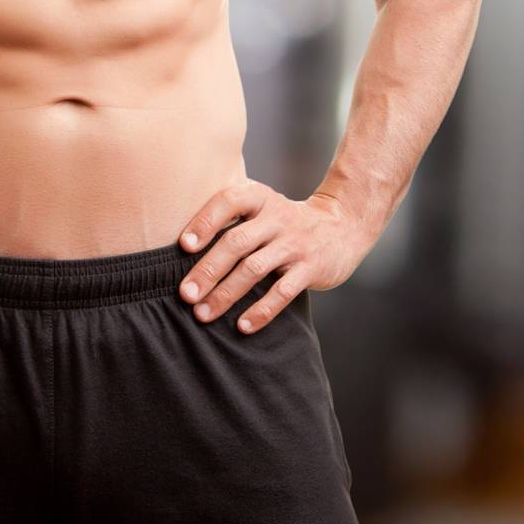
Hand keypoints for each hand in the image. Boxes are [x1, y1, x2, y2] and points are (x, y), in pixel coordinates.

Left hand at [177, 180, 369, 333]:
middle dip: (208, 270)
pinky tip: (242, 326)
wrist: (342, 224)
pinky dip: (261, 310)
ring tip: (203, 314)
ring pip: (255, 269)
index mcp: (259, 198)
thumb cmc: (283, 220)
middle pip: (237, 242)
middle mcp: (276, 218)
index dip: (205, 222)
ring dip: (226, 294)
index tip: (183, 246)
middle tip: (185, 294)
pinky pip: (283, 291)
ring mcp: (295, 243)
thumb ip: (229, 216)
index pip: (228, 202)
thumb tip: (181, 246)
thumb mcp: (261, 205)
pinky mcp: (311, 268)